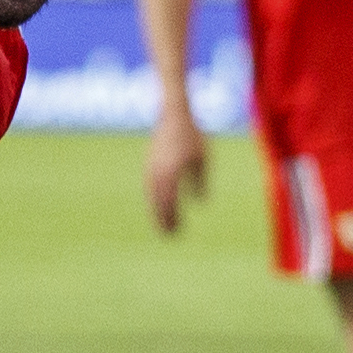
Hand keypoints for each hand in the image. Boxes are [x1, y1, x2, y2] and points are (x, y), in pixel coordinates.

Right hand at [144, 110, 207, 234]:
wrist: (173, 115)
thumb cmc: (192, 136)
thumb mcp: (203, 159)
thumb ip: (201, 182)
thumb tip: (201, 202)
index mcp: (171, 175)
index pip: (170, 204)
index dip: (173, 219)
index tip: (178, 232)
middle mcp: (158, 175)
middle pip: (158, 204)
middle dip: (163, 221)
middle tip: (169, 236)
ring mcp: (151, 170)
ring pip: (152, 197)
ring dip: (157, 212)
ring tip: (162, 224)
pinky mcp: (149, 165)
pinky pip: (150, 189)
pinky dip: (154, 200)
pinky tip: (158, 205)